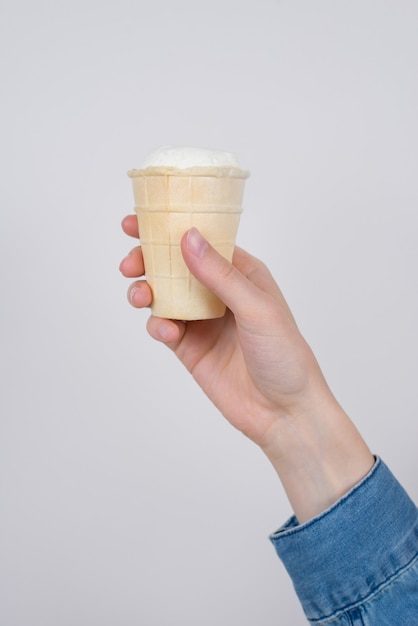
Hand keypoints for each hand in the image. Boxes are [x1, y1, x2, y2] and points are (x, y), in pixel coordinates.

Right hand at [120, 215, 373, 521]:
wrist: (284, 412)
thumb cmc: (284, 355)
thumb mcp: (256, 308)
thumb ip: (220, 275)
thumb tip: (188, 237)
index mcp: (241, 274)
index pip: (200, 241)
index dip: (169, 228)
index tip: (137, 222)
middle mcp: (219, 293)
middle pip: (174, 266)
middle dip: (148, 260)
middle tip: (131, 263)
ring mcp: (202, 320)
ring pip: (163, 295)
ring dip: (146, 291)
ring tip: (140, 296)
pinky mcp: (190, 348)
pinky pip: (164, 328)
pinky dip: (158, 325)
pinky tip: (165, 331)